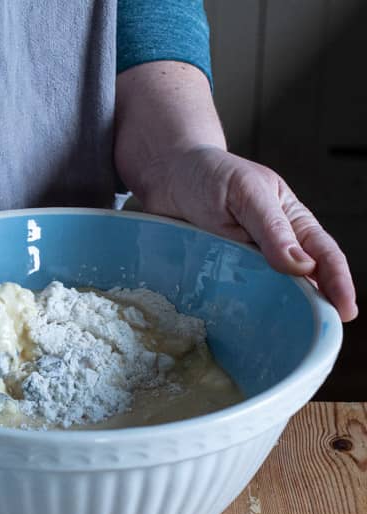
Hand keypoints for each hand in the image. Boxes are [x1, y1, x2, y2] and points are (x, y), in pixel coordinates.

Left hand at [136, 145, 357, 321]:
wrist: (167, 177)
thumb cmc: (210, 176)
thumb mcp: (245, 192)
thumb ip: (271, 227)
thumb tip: (303, 266)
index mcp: (291, 220)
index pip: (323, 253)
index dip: (338, 282)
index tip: (345, 310)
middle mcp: (272, 245)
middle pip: (301, 281)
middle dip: (315, 307)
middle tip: (321, 335)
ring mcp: (244, 262)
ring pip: (269, 292)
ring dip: (278, 312)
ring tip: (289, 337)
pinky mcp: (217, 273)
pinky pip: (234, 295)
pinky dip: (242, 310)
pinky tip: (244, 328)